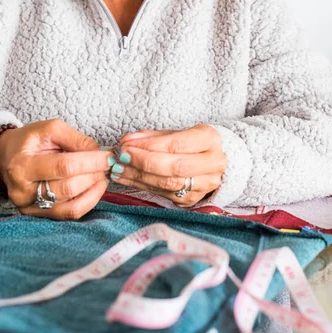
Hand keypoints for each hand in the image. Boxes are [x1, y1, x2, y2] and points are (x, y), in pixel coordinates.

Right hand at [0, 119, 113, 218]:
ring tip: (103, 176)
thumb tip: (100, 153)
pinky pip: (69, 214)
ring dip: (94, 190)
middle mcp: (22, 191)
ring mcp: (29, 207)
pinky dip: (88, 202)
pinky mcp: (38, 215)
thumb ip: (76, 139)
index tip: (109, 156)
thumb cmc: (29, 141)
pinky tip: (95, 188)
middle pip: (69, 188)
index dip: (91, 162)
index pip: (64, 166)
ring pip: (71, 206)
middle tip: (108, 165)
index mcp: (23, 165)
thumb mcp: (50, 129)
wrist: (6, 157)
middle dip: (94, 175)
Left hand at [111, 125, 226, 206]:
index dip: (149, 146)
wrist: (208, 161)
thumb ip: (150, 137)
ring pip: (168, 183)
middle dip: (143, 162)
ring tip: (118, 169)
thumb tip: (126, 141)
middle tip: (121, 158)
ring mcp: (206, 184)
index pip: (177, 144)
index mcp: (210, 139)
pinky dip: (141, 185)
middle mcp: (213, 163)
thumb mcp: (173, 133)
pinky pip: (164, 194)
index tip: (126, 145)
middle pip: (175, 167)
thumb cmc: (187, 143)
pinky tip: (126, 178)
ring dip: (138, 176)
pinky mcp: (193, 199)